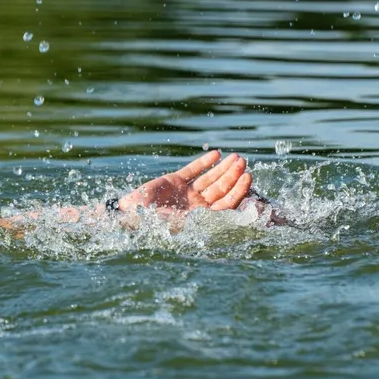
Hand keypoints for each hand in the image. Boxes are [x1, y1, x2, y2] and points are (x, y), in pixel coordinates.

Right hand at [119, 150, 251, 215]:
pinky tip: (216, 154)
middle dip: (233, 175)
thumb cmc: (154, 223)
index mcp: (202, 218)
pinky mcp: (175, 181)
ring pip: (210, 178)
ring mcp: (187, 193)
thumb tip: (230, 216)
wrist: (130, 215)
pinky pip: (193, 170)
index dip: (238, 190)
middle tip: (243, 161)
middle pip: (221, 188)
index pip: (226, 203)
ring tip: (235, 156)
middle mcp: (197, 206)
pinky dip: (204, 162)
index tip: (248, 177)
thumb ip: (203, 219)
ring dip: (223, 167)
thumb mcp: (181, 224)